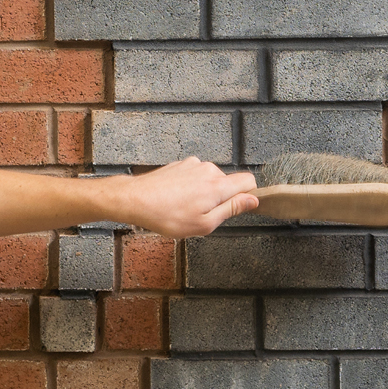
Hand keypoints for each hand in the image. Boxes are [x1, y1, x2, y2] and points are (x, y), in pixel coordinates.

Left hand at [115, 157, 257, 237]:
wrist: (135, 199)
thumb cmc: (166, 215)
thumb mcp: (204, 223)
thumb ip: (231, 210)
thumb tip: (252, 201)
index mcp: (217, 186)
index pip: (249, 181)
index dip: (248, 195)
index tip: (239, 207)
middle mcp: (208, 170)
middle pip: (227, 183)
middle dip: (220, 199)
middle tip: (202, 215)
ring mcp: (193, 165)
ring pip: (210, 180)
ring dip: (203, 194)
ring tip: (184, 208)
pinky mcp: (180, 165)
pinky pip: (195, 176)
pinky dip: (190, 188)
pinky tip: (176, 200)